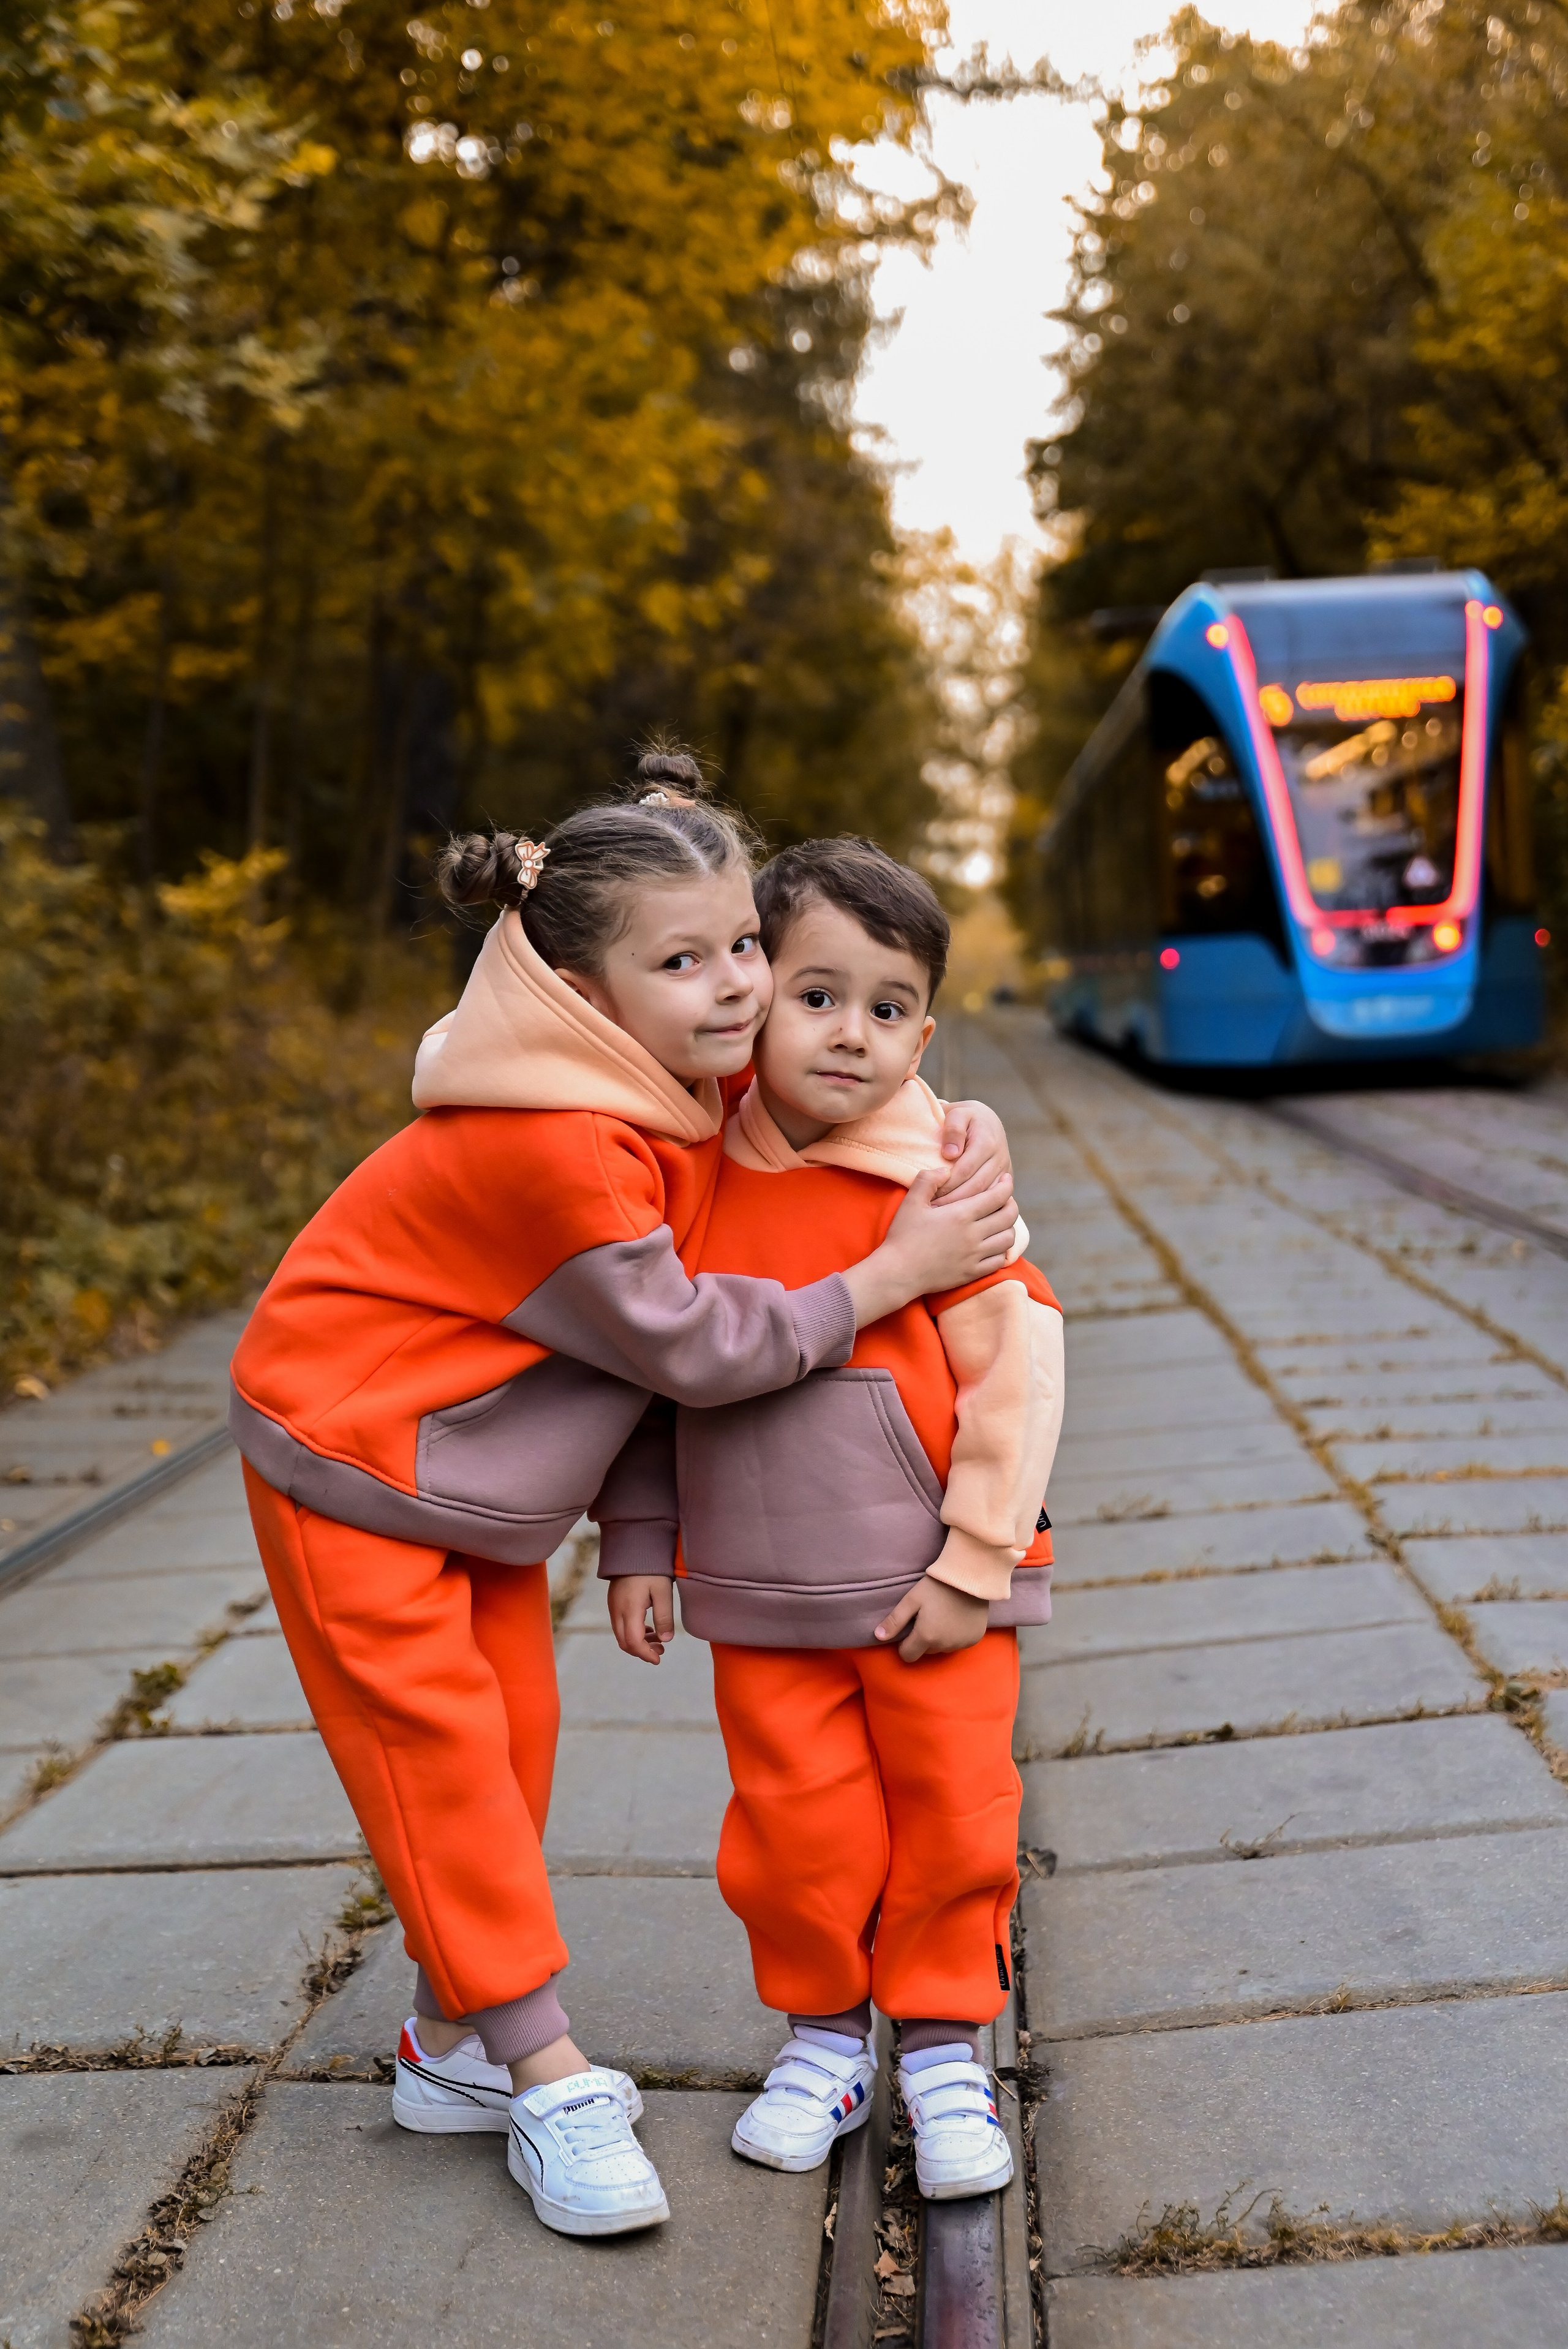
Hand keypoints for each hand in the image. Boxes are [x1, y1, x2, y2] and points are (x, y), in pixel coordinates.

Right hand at [607, 1574, 674, 1663]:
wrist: (634, 1547)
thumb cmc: (651, 1568)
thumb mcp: (663, 1591)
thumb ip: (664, 1617)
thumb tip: (666, 1640)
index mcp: (629, 1609)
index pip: (633, 1642)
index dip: (645, 1654)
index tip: (658, 1659)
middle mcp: (617, 1610)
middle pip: (624, 1642)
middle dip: (642, 1651)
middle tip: (661, 1651)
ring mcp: (613, 1606)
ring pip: (621, 1635)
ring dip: (638, 1642)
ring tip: (658, 1640)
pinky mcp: (614, 1602)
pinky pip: (620, 1625)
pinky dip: (633, 1632)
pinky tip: (648, 1628)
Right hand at [842, 1168, 1016, 1327]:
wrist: (898, 1273)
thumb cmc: (903, 1236)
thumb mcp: (912, 1202)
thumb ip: (929, 1179)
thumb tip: (947, 1169)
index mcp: (961, 1214)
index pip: (997, 1196)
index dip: (1006, 1185)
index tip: (1005, 1180)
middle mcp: (973, 1235)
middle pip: (1008, 1216)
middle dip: (1011, 1204)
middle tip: (1005, 1200)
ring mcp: (975, 1256)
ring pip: (1008, 1239)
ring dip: (1008, 1228)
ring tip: (1000, 1222)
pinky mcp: (972, 1273)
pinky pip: (999, 1261)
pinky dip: (1002, 1251)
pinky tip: (994, 1245)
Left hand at [874, 1574, 989, 1660]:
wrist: (968, 1577)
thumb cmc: (936, 1586)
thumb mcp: (911, 1600)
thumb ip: (895, 1621)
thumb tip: (878, 1637)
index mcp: (926, 1637)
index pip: (908, 1656)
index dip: (905, 1644)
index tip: (910, 1628)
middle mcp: (944, 1645)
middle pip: (926, 1652)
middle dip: (923, 1639)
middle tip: (927, 1618)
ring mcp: (961, 1644)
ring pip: (942, 1649)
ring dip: (940, 1638)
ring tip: (942, 1616)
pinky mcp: (974, 1639)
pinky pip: (959, 1644)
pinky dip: (955, 1636)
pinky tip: (956, 1618)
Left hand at [936, 1099, 1013, 1204]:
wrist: (987, 1120)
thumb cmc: (965, 1118)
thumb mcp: (957, 1114)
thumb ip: (953, 1129)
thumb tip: (949, 1154)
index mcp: (987, 1141)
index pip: (965, 1169)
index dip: (947, 1184)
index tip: (930, 1195)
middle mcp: (1000, 1157)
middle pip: (976, 1186)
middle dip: (954, 1200)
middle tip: (934, 1210)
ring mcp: (1006, 1170)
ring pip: (987, 1196)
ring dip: (965, 1207)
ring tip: (943, 1215)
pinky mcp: (1006, 1180)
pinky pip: (995, 1199)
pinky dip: (978, 1207)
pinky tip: (961, 1214)